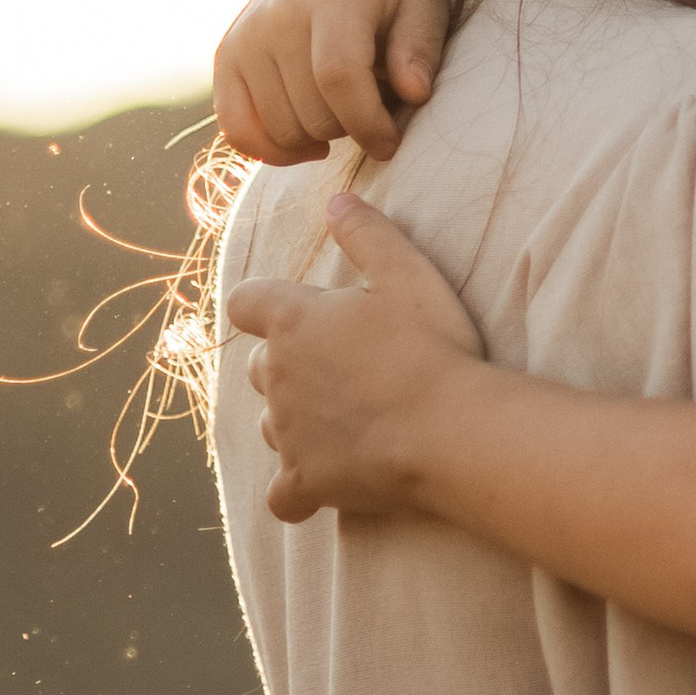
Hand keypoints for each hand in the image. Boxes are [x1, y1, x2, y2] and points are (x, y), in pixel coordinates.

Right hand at [214, 0, 450, 164]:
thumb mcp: (425, 0)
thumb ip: (421, 46)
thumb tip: (415, 93)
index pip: (339, 76)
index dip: (368, 122)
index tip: (390, 143)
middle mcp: (278, 15)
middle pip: (310, 112)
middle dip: (350, 130)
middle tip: (371, 109)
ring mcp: (245, 36)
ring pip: (280, 128)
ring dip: (317, 137)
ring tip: (342, 109)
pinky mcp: (227, 55)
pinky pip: (237, 128)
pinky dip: (270, 148)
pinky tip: (305, 142)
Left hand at [225, 191, 485, 521]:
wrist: (449, 429)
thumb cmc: (431, 346)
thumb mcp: (407, 273)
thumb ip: (366, 233)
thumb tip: (337, 201)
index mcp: (292, 320)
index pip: (245, 302)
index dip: (262, 305)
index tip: (289, 312)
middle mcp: (275, 377)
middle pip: (257, 368)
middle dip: (287, 367)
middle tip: (343, 369)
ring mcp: (288, 433)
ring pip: (272, 425)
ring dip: (296, 421)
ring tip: (347, 421)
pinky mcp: (306, 481)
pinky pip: (284, 494)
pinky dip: (297, 490)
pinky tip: (322, 485)